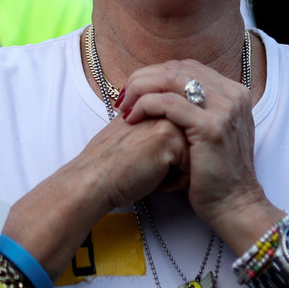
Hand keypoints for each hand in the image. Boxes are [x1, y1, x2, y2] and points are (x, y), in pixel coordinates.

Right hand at [70, 113, 191, 211]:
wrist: (93, 179)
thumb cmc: (111, 165)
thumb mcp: (135, 135)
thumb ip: (154, 127)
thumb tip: (182, 139)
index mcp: (156, 106)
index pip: (184, 136)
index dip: (168, 157)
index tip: (144, 161)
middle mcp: (165, 109)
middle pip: (192, 145)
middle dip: (175, 163)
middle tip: (145, 166)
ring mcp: (168, 120)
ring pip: (194, 156)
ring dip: (175, 172)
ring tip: (148, 172)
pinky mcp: (171, 138)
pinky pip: (191, 167)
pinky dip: (174, 181)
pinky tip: (151, 179)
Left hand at [118, 58, 274, 240]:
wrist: (234, 205)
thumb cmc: (216, 174)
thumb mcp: (214, 133)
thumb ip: (199, 110)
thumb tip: (166, 94)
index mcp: (234, 92)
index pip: (187, 68)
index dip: (156, 75)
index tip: (135, 92)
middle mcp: (233, 95)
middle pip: (177, 69)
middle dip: (144, 79)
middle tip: (123, 97)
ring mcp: (225, 109)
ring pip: (171, 80)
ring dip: (141, 89)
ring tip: (124, 106)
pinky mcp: (211, 127)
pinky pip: (169, 104)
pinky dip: (146, 105)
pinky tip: (132, 117)